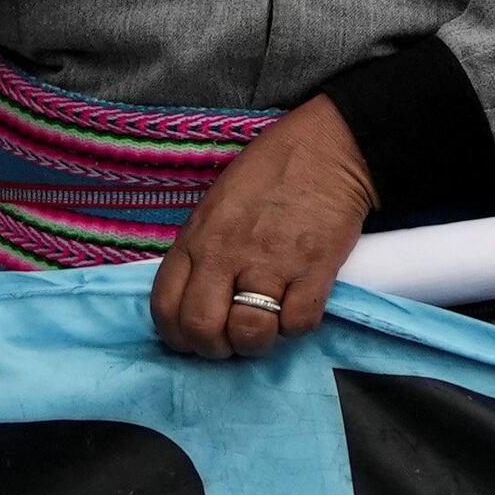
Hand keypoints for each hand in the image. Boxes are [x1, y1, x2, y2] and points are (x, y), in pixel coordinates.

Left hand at [149, 99, 375, 358]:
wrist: (330, 147)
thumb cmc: (269, 172)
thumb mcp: (216, 204)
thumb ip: (201, 251)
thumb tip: (198, 299)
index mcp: (198, 237)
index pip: (164, 308)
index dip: (178, 335)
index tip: (196, 336)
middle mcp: (227, 253)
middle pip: (202, 329)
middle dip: (216, 347)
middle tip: (233, 338)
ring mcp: (272, 262)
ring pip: (250, 334)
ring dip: (258, 341)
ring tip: (268, 325)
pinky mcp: (315, 269)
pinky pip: (298, 324)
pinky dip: (297, 326)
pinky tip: (299, 306)